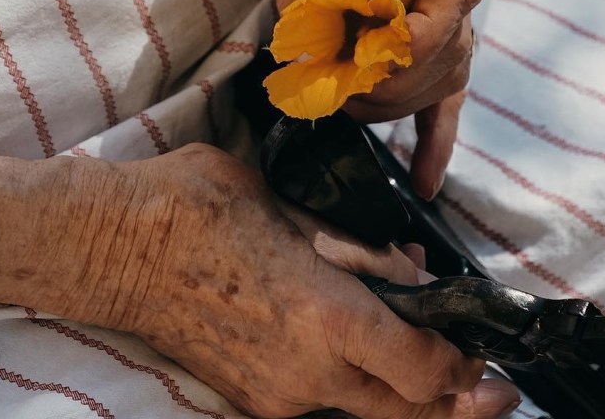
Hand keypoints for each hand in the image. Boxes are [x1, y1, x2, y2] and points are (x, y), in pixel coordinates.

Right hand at [0, 131, 517, 418]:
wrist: (111, 249)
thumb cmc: (199, 207)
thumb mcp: (292, 209)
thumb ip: (358, 250)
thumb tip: (408, 273)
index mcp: (329, 316)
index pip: (426, 368)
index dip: (465, 366)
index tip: (483, 352)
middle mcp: (310, 371)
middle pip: (408, 413)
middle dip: (457, 406)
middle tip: (493, 393)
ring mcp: (276, 394)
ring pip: (366, 415)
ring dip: (408, 402)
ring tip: (440, 379)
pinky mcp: (248, 399)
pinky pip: (323, 405)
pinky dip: (358, 391)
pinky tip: (368, 363)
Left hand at [271, 0, 482, 202]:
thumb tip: (312, 45)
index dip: (408, 39)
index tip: (362, 57)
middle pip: (442, 52)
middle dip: (385, 80)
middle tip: (336, 83)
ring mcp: (453, 21)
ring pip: (439, 82)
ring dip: (389, 105)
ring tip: (346, 106)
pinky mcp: (439, 52)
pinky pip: (447, 104)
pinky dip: (435, 143)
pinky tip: (424, 181)